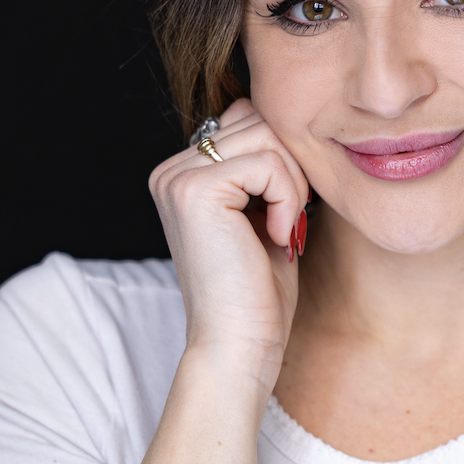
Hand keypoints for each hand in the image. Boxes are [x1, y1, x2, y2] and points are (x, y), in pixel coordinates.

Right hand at [149, 99, 308, 369]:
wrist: (240, 346)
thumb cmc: (259, 292)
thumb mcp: (265, 215)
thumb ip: (266, 166)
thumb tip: (288, 118)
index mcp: (182, 174)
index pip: (248, 120)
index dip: (283, 158)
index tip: (286, 210)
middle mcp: (171, 170)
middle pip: (258, 120)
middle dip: (292, 169)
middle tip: (289, 222)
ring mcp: (177, 178)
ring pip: (267, 136)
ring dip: (292, 184)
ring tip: (283, 228)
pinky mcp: (194, 190)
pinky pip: (268, 162)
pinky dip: (288, 197)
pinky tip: (277, 234)